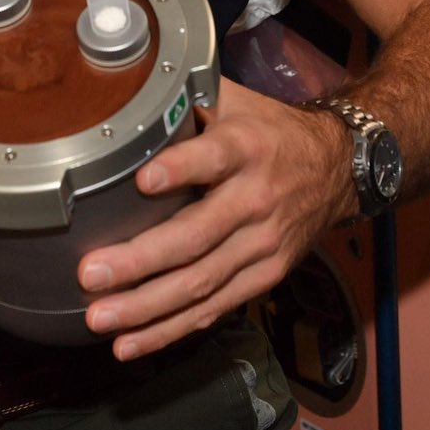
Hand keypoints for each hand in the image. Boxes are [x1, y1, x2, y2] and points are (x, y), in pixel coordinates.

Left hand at [76, 79, 353, 359]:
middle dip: (140, 260)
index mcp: (247, 148)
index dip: (181, 169)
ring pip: (200, 283)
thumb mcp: (237, 101)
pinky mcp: (263, 276)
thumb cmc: (271, 130)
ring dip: (147, 306)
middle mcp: (255, 199)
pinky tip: (131, 342)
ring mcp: (261, 245)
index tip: (143, 180)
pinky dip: (171, 329)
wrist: (337, 169)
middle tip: (92, 273)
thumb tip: (125, 87)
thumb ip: (186, 97)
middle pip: (196, 236)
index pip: (214, 158)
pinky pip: (213, 308)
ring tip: (100, 317)